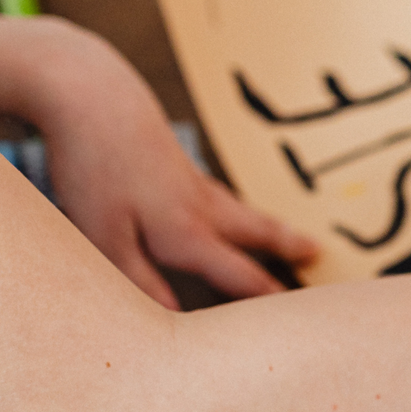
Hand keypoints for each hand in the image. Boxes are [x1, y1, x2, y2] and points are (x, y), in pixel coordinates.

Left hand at [32, 24, 318, 308]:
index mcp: (187, 233)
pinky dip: (236, 206)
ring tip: (293, 236)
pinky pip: (217, 192)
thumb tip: (174, 317)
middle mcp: (199, 207)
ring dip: (269, 227)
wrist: (91, 94)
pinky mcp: (172, 159)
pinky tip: (223, 203)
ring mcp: (189, 178)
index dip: (270, 298)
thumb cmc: (95, 170)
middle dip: (286, 247)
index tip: (301, 316)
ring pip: (239, 209)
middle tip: (319, 253)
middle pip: (254, 232)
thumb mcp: (106, 237)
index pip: (240, 275)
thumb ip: (140, 278)